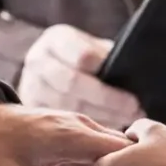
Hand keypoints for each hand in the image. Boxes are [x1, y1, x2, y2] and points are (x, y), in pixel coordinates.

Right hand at [17, 24, 143, 128]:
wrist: (47, 69)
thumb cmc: (81, 56)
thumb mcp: (93, 47)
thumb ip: (107, 56)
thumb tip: (133, 71)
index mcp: (56, 39)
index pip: (82, 56)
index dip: (107, 73)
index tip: (131, 88)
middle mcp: (38, 61)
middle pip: (73, 83)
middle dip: (107, 99)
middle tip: (134, 109)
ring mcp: (31, 86)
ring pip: (68, 105)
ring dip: (101, 115)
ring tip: (127, 119)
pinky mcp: (32, 107)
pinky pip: (62, 121)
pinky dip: (89, 125)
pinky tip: (109, 126)